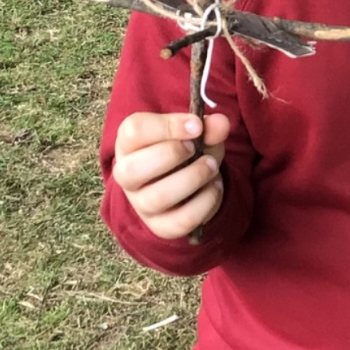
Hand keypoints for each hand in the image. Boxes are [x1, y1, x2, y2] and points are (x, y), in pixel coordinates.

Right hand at [113, 112, 228, 239]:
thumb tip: (221, 123)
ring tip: (212, 166)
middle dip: (170, 154)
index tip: (196, 125)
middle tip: (195, 147)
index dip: (167, 125)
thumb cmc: (184, 151)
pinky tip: (214, 186)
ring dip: (193, 178)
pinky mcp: (161, 226)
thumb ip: (208, 126)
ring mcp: (141, 204)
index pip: (134, 131)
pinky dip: (205, 201)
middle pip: (132, 169)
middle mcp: (127, 175)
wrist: (188, 184)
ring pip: (158, 197)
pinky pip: (181, 220)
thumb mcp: (196, 134)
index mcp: (129, 143)